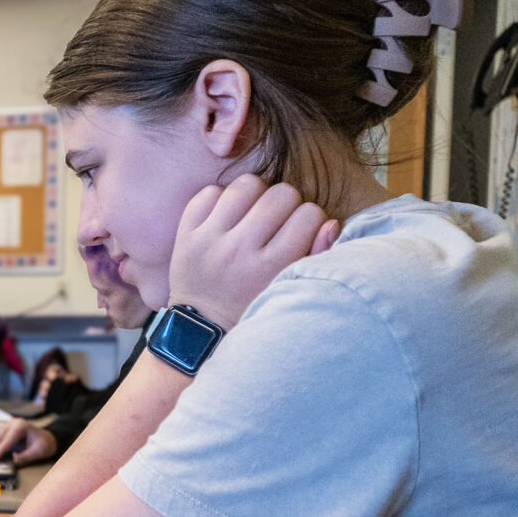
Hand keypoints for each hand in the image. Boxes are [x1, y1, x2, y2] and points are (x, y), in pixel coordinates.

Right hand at [0, 418, 57, 464]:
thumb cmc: (44, 443)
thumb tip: (14, 460)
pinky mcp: (3, 432)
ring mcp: (6, 427)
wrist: (46, 438)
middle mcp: (11, 424)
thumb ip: (26, 455)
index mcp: (21, 426)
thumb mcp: (39, 450)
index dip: (1, 449)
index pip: (8, 439)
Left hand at [168, 175, 339, 331]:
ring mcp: (209, 240)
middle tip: (277, 223)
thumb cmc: (251, 309)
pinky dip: (220, 199)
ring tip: (252, 214)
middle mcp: (239, 251)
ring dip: (255, 196)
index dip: (310, 220)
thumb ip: (315, 258)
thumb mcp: (288, 292)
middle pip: (282, 194)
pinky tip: (226, 218)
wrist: (199, 331)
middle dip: (287, 205)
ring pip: (246, 185)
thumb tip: (330, 223)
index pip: (309, 215)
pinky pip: (209, 193)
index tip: (300, 232)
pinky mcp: (186, 234)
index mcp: (270, 268)